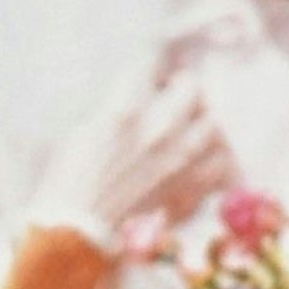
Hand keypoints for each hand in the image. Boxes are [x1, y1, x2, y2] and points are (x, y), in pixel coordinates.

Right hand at [16, 65, 237, 251]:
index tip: (152, 70)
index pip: (153, 60)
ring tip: (187, 127)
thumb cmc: (69, 177)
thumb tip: (143, 92)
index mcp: (127, 109)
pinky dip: (214, 158)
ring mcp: (179, 159)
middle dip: (181, 87)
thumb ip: (120, 104)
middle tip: (170, 96)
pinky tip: (199, 159)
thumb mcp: (85, 127)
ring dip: (201, 121)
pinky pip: (220, 164)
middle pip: (193, 87)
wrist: (76, 228)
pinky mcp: (188, 187)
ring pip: (213, 123)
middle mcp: (160, 129)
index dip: (155, 61)